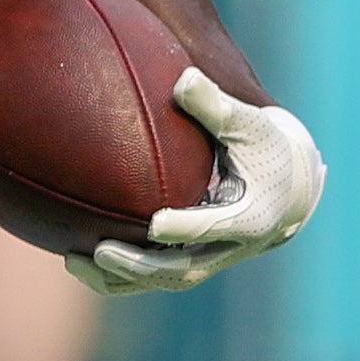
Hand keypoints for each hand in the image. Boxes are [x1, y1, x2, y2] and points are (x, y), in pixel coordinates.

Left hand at [67, 71, 324, 294]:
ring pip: (162, 281)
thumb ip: (215, 106)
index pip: (216, 228)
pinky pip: (151, 279)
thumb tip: (183, 79)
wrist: (285, 188)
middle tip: (101, 250)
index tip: (155, 224)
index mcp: (252, 216)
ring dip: (120, 276)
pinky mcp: (190, 264)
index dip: (187, 229)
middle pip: (184, 268)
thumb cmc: (262, 146)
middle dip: (142, 264)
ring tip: (74, 261)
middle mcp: (230, 248)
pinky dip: (116, 277)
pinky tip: (73, 260)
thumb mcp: (249, 124)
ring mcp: (208, 260)